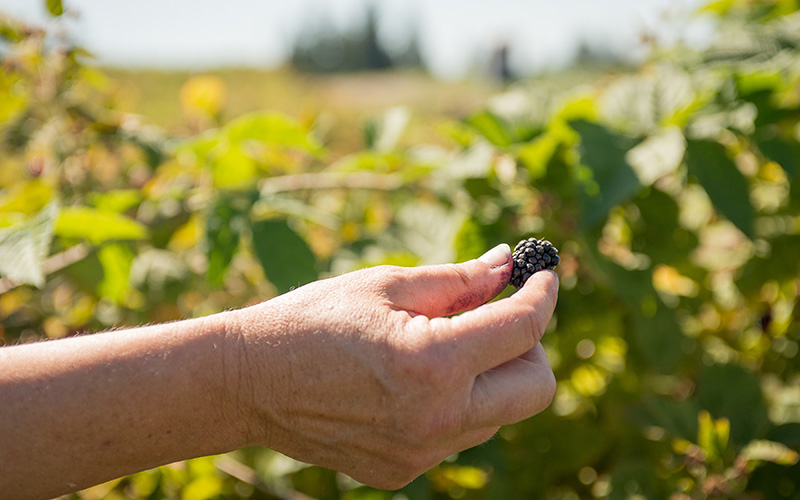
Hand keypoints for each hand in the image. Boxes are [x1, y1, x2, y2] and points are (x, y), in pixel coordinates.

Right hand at [230, 243, 558, 488]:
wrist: (248, 381)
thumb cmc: (313, 320)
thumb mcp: (387, 285)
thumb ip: (458, 280)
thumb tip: (507, 266)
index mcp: (432, 362)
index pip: (523, 329)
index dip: (542, 295)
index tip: (542, 277)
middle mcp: (436, 418)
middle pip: (536, 389)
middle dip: (530, 347)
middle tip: (497, 319)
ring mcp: (420, 453)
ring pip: (498, 414)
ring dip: (489, 376)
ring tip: (439, 347)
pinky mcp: (402, 470)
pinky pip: (457, 435)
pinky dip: (455, 403)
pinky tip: (411, 382)